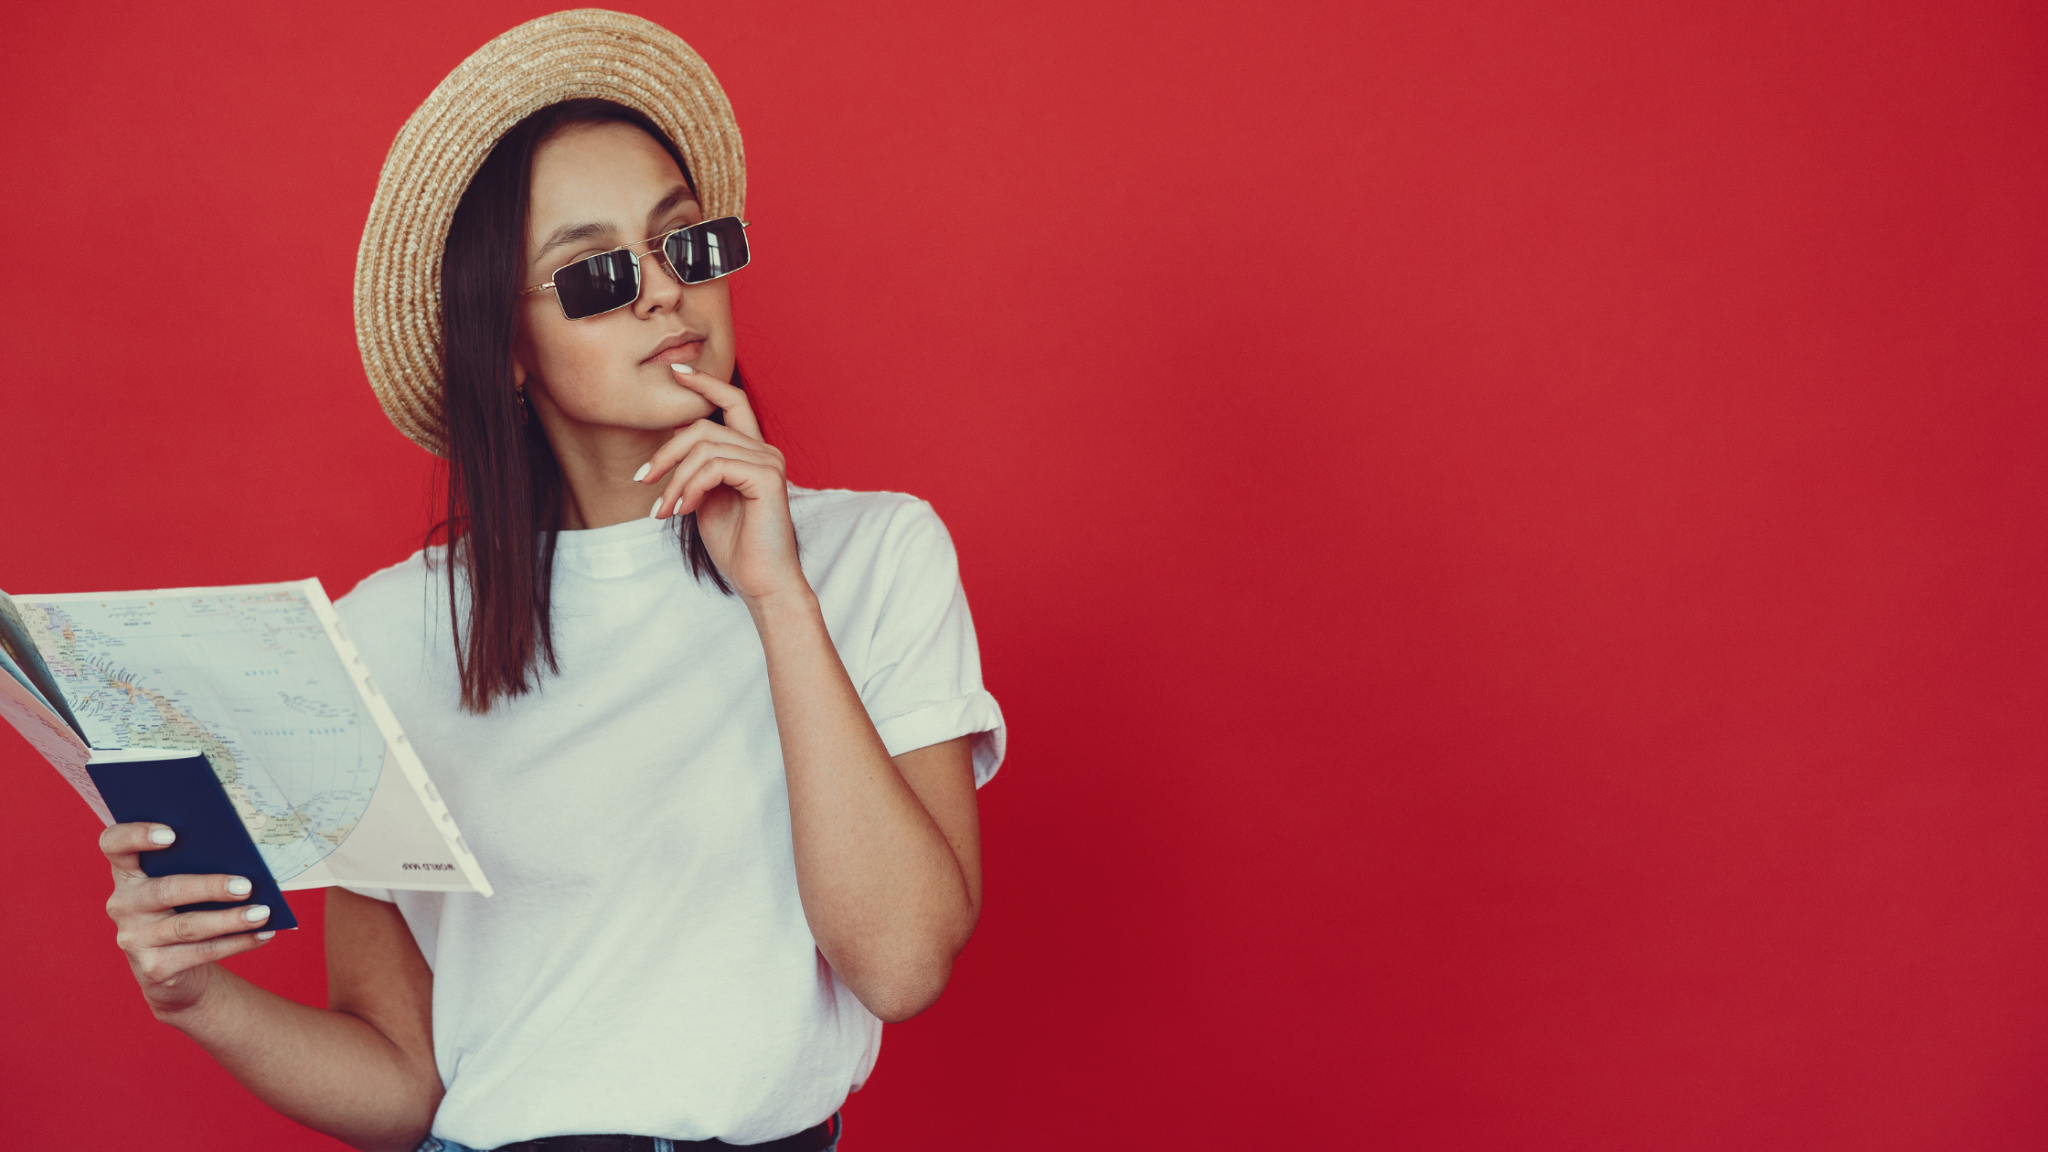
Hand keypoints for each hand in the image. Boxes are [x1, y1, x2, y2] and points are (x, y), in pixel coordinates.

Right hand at [101, 822, 273, 1017]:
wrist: (173, 968)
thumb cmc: (185, 909)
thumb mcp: (183, 883)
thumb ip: (198, 865)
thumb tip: (249, 856)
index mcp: (128, 873)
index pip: (114, 845)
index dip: (136, 835)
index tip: (171, 834)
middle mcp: (124, 904)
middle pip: (164, 890)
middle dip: (209, 887)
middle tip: (247, 885)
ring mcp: (135, 938)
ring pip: (188, 926)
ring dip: (230, 920)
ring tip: (263, 913)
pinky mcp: (153, 968)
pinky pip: (202, 952)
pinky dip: (238, 942)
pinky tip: (263, 934)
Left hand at [639, 366, 808, 606]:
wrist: (763, 582)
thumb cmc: (737, 546)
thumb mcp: (706, 498)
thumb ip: (697, 469)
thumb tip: (676, 439)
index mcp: (753, 452)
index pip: (732, 401)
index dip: (705, 383)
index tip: (676, 372)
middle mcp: (765, 451)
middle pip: (704, 426)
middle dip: (666, 452)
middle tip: (644, 481)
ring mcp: (768, 462)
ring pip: (703, 447)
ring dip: (673, 480)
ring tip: (662, 510)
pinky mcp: (766, 478)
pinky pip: (714, 466)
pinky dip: (690, 487)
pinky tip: (682, 511)